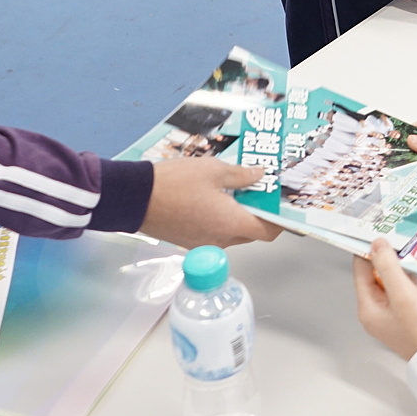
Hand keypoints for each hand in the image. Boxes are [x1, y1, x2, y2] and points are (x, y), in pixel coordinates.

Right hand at [137, 158, 283, 248]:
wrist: (134, 198)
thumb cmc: (174, 183)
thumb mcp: (214, 170)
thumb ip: (241, 175)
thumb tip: (260, 175)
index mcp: (231, 224)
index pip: (268, 232)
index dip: (279, 221)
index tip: (282, 206)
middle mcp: (219, 240)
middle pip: (250, 233)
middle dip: (259, 215)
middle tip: (260, 192)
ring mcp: (202, 244)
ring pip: (231, 234)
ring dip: (238, 217)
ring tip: (237, 191)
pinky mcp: (187, 241)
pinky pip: (212, 234)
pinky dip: (220, 220)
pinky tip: (214, 199)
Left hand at [354, 240, 416, 359]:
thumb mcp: (403, 294)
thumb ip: (388, 267)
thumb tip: (377, 246)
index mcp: (369, 308)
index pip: (361, 271)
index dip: (368, 252)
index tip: (378, 235)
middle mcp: (378, 313)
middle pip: (380, 276)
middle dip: (393, 263)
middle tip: (404, 249)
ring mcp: (395, 315)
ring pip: (397, 283)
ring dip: (409, 277)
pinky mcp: (410, 317)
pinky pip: (411, 294)